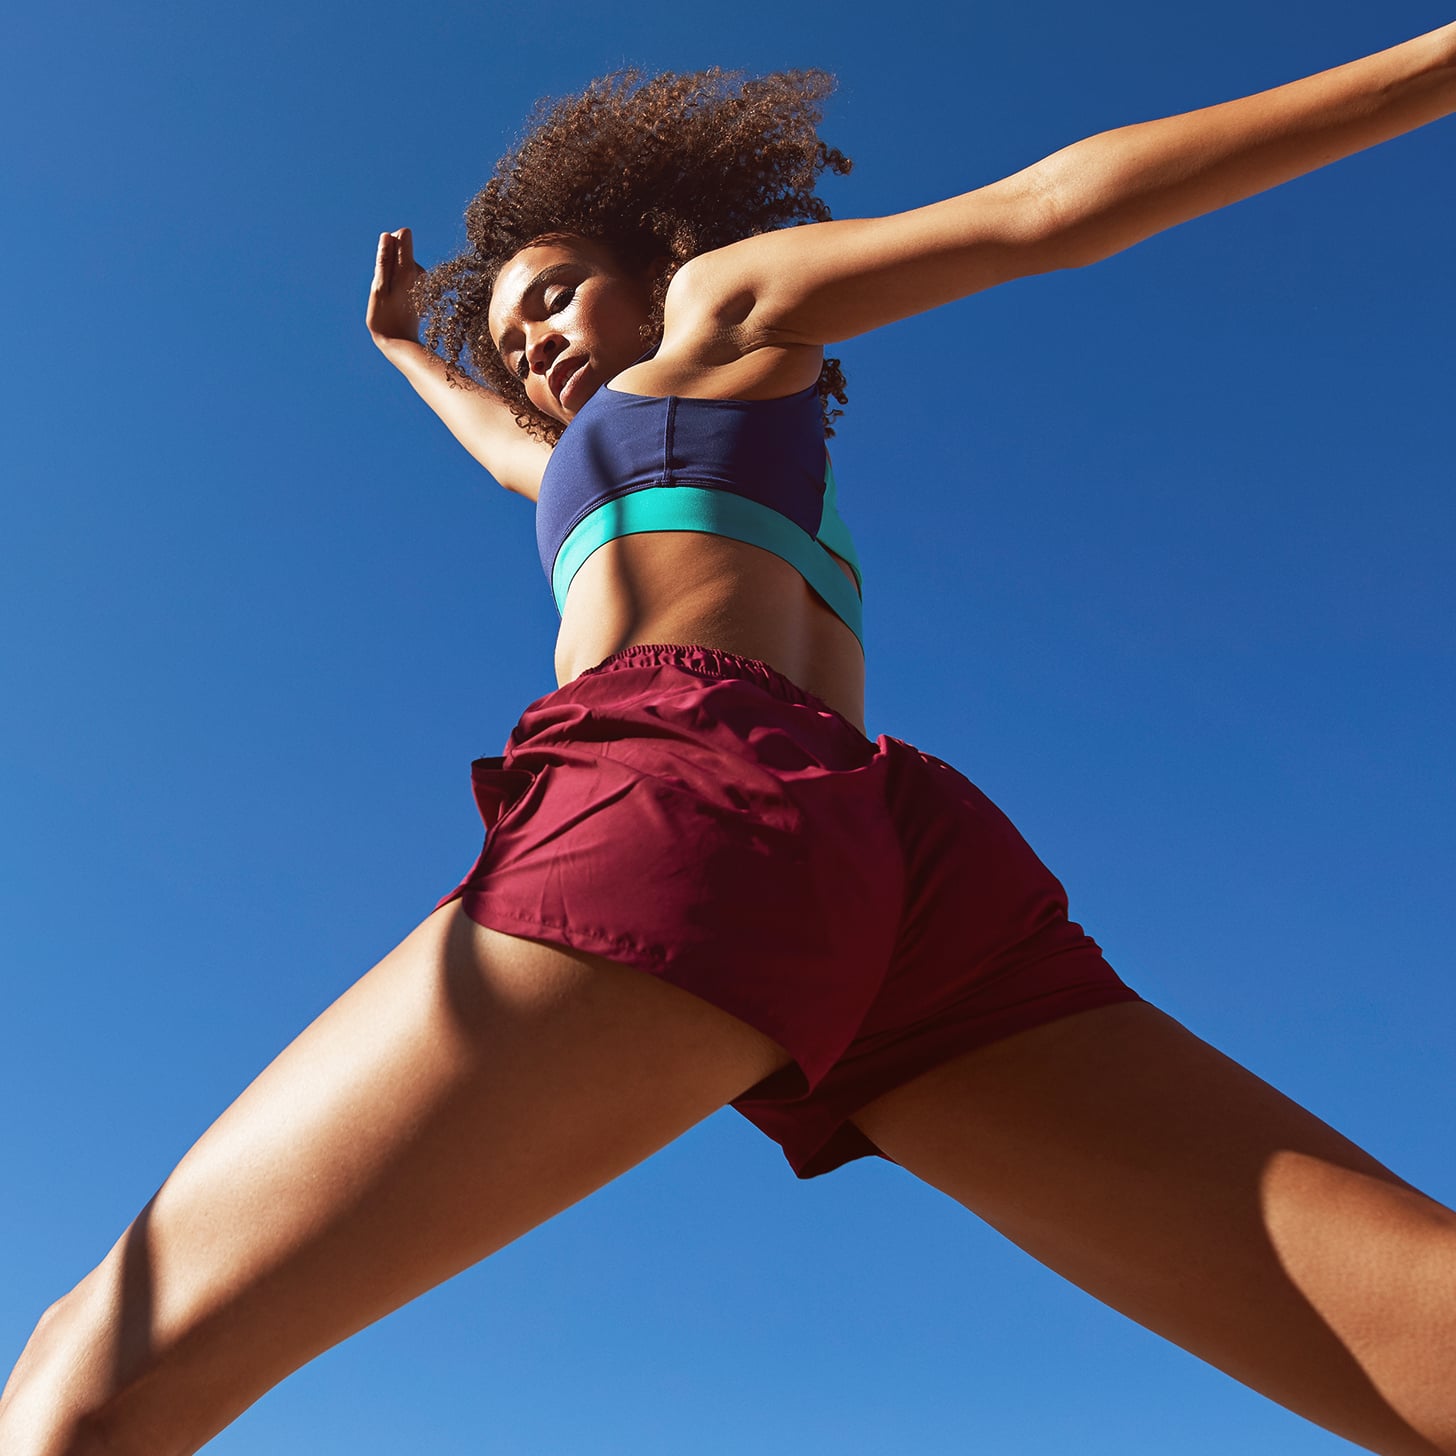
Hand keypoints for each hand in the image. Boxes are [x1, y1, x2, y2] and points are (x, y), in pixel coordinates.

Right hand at [367, 228, 425, 347]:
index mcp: (409, 269)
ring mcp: (421, 280)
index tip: (383, 261)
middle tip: (385, 285)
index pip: (404, 234)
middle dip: (389, 260)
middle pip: (402, 248)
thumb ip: (383, 261)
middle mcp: (419, 272)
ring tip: (389, 295)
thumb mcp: (379, 288)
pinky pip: (404, 274)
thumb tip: (386, 236)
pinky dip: (397, 282)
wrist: (400, 343)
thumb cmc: (385, 318)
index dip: (390, 242)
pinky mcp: (420, 288)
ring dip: (392, 273)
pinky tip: (396, 300)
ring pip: (402, 262)